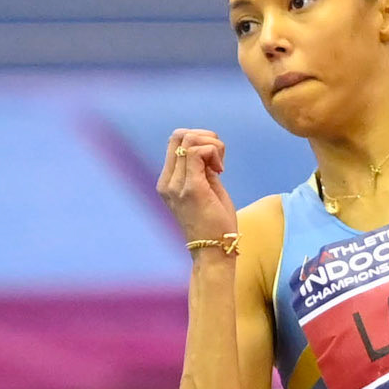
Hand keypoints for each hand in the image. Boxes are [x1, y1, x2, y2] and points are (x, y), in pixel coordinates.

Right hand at [158, 129, 237, 246]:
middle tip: (219, 161)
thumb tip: (208, 150)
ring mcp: (176, 185)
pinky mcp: (191, 188)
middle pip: (179, 135)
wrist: (213, 253)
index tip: (214, 162)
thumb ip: (203, 170)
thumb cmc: (214, 226)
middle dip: (206, 138)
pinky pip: (198, 151)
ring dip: (212, 145)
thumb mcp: (207, 190)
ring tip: (220, 167)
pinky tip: (221, 170)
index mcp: (168, 182)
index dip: (199, 140)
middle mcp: (167, 182)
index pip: (175, 141)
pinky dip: (214, 152)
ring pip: (189, 139)